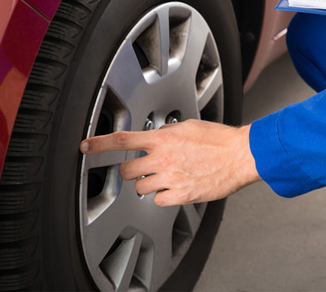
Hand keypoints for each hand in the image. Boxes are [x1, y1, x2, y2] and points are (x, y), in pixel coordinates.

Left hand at [80, 120, 260, 206]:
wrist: (240, 155)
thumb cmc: (219, 140)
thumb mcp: (189, 126)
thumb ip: (167, 133)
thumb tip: (156, 136)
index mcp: (163, 139)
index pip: (122, 141)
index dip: (99, 144)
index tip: (86, 147)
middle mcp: (163, 158)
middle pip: (127, 171)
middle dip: (131, 171)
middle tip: (144, 168)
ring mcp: (171, 178)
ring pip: (141, 187)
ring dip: (148, 183)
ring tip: (166, 177)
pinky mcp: (181, 195)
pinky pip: (158, 200)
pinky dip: (164, 195)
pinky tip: (176, 187)